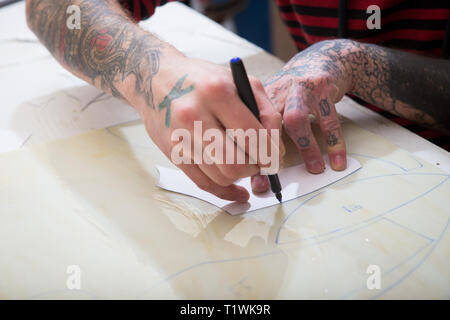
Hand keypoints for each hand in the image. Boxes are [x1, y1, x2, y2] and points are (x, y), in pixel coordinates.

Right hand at [136, 56, 283, 202]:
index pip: (252, 136)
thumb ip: (266, 112)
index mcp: (217, 93)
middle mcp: (194, 115)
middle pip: (235, 164)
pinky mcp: (172, 153)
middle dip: (254, 168)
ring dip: (239, 176)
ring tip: (243, 163)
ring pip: (220, 177)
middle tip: (258, 162)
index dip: (269, 154)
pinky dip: (224, 191)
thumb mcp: (240, 82)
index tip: (274, 158)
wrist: (156, 78)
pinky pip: (202, 183)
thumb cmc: (202, 80)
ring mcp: (180, 137)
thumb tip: (276, 150)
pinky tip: (236, 190)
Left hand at [263, 40, 353, 174]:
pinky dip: (334, 142)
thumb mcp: (274, 108)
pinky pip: (329, 119)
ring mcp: (299, 88)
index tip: (256, 180)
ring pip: (295, 120)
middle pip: (266, 124)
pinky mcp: (322, 87)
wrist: (320, 62)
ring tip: (314, 170)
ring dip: (304, 148)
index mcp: (258, 99)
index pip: (247, 129)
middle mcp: (275, 91)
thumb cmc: (292, 94)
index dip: (251, 156)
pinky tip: (337, 161)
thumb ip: (265, 140)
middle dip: (270, 152)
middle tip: (277, 175)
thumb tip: (257, 180)